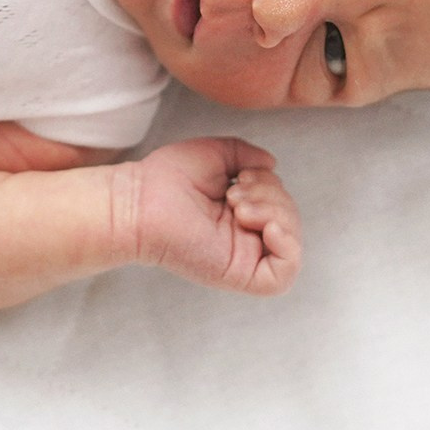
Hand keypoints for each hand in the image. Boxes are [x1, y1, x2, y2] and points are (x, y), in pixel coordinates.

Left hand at [131, 137, 300, 294]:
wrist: (140, 201)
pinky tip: (266, 226)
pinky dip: (287, 247)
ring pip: (289, 241)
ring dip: (274, 213)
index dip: (271, 184)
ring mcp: (244, 256)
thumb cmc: (167, 178)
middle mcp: (244, 236)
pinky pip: (283, 274)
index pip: (280, 202)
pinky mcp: (240, 274)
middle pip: (288, 219)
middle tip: (234, 194)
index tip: (241, 177)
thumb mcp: (215, 154)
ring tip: (238, 206)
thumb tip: (272, 164)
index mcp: (240, 213)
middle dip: (271, 196)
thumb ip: (246, 155)